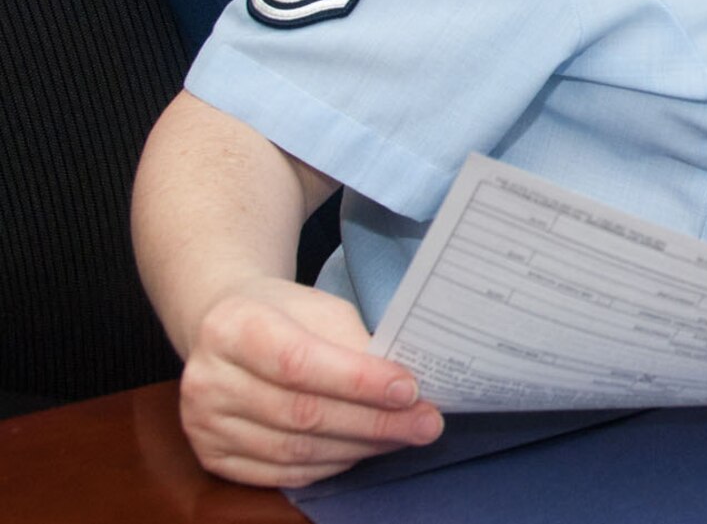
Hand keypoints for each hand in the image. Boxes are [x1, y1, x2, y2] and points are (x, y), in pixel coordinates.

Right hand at [176, 276, 442, 487]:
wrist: (225, 329)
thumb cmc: (283, 315)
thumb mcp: (319, 308)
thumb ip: (354, 344)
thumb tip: (406, 390)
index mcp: (232, 327)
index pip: (299, 362)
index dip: (358, 381)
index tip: (410, 390)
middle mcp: (208, 379)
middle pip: (301, 414)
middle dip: (374, 422)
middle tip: (426, 423)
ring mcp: (203, 424)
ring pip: (294, 451)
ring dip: (359, 448)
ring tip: (403, 436)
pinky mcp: (212, 456)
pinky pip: (281, 475)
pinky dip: (330, 466)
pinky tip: (363, 451)